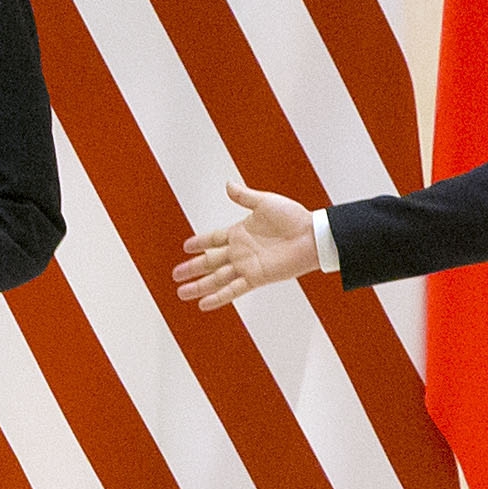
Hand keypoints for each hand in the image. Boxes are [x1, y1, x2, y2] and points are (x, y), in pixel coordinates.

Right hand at [174, 185, 327, 309]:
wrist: (312, 236)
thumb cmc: (293, 217)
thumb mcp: (265, 202)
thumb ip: (244, 196)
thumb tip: (227, 184)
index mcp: (240, 233)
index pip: (213, 239)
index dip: (199, 243)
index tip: (186, 247)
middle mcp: (240, 252)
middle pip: (210, 262)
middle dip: (192, 269)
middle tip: (175, 275)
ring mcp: (246, 266)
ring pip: (216, 279)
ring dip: (198, 286)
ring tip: (181, 293)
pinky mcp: (256, 278)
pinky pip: (233, 290)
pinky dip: (218, 297)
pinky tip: (203, 304)